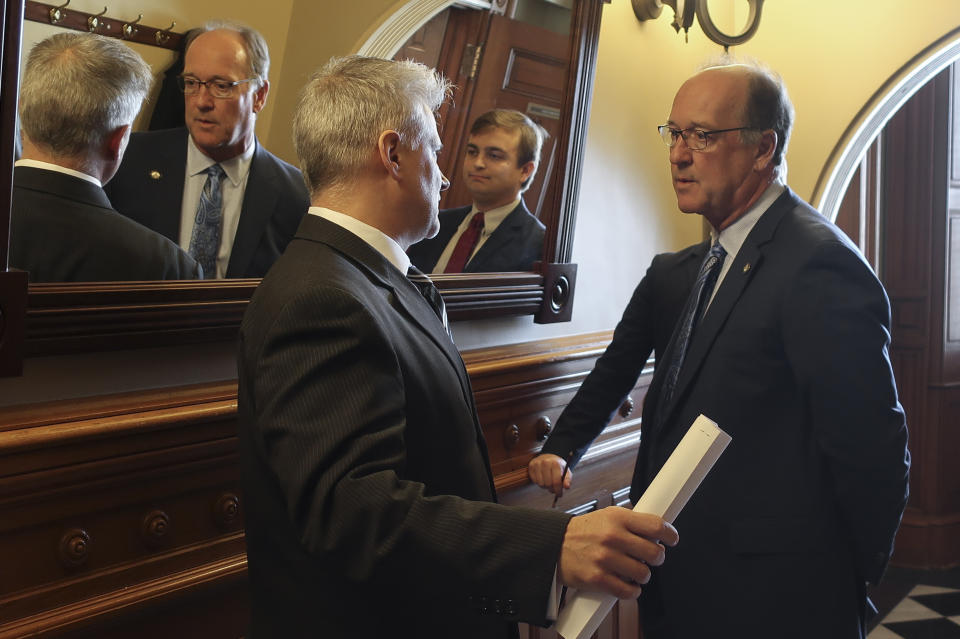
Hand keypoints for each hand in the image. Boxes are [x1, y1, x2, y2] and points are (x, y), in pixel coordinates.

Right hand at [528, 453, 572, 495]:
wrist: (548, 457)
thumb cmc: (558, 466)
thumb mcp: (566, 471)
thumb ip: (567, 479)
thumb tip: (567, 487)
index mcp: (555, 463)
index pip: (556, 481)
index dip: (558, 490)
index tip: (560, 494)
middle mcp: (545, 462)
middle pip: (548, 484)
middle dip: (552, 489)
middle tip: (554, 490)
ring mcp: (537, 464)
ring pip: (541, 484)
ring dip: (546, 486)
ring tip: (549, 482)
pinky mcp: (531, 466)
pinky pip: (535, 481)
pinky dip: (540, 483)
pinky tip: (543, 478)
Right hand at [558, 507, 677, 599]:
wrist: (553, 545)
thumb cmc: (584, 532)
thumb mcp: (607, 517)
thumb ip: (631, 523)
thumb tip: (659, 534)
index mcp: (618, 518)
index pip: (656, 526)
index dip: (670, 535)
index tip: (672, 540)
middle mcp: (612, 537)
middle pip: (655, 553)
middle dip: (657, 558)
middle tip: (650, 558)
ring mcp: (605, 559)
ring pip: (644, 574)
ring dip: (643, 576)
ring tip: (635, 572)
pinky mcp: (598, 579)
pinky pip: (628, 591)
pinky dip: (632, 591)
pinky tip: (628, 585)